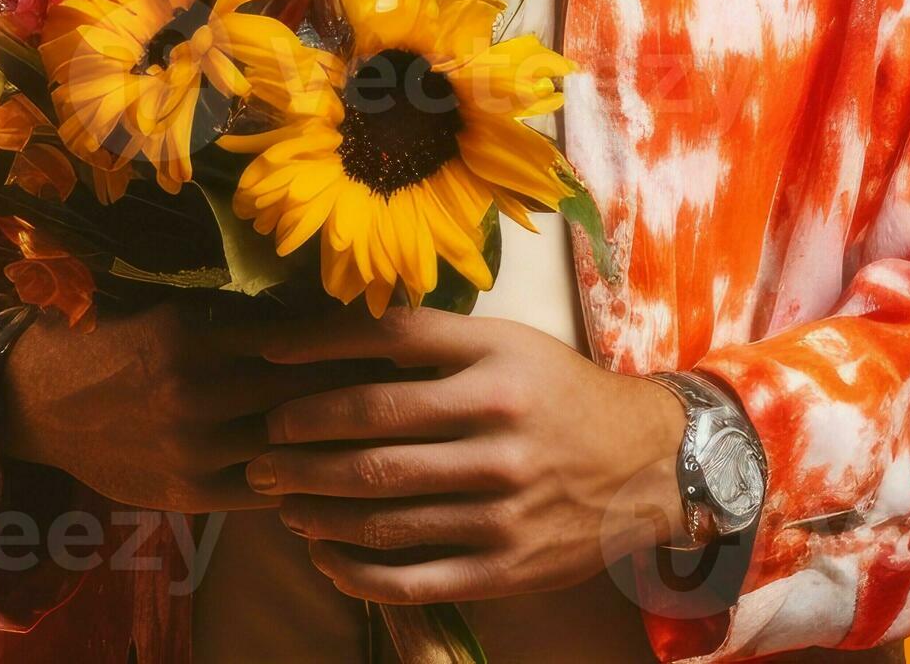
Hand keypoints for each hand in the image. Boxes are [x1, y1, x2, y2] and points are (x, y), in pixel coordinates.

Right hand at [0, 298, 361, 514]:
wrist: (38, 404)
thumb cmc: (109, 344)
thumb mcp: (166, 317)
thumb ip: (229, 319)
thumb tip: (311, 310)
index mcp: (191, 338)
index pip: (292, 338)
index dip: (344, 338)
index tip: (388, 333)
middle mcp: (195, 395)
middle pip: (301, 391)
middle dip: (353, 383)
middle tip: (402, 376)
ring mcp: (192, 450)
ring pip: (289, 442)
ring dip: (334, 434)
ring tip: (382, 423)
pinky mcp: (189, 493)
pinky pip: (265, 488)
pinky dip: (300, 478)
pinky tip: (331, 467)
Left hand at [244, 306, 689, 605]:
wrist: (649, 464)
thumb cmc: (560, 394)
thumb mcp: (509, 344)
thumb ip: (433, 340)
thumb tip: (337, 332)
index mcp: (495, 365)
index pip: (387, 343)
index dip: (316, 348)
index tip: (266, 358)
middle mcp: (498, 431)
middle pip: (370, 438)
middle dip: (297, 444)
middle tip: (259, 448)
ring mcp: (503, 505)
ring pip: (381, 512)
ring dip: (315, 507)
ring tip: (281, 500)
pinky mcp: (506, 566)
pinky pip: (412, 577)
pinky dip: (356, 572)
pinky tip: (324, 557)